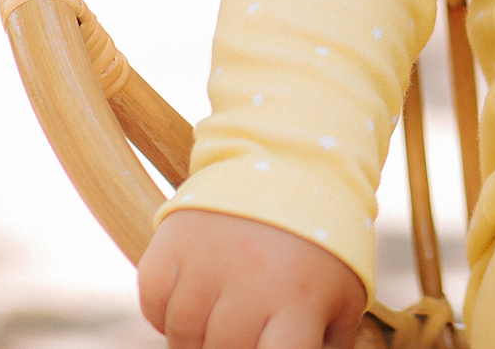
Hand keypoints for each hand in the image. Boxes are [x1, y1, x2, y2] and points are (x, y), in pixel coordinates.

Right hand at [139, 209, 370, 348]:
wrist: (290, 164)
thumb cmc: (320, 244)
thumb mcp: (342, 294)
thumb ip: (328, 344)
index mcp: (299, 300)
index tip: (266, 345)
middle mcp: (251, 282)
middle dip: (232, 348)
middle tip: (244, 332)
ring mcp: (207, 260)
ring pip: (182, 336)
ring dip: (195, 338)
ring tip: (219, 321)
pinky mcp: (172, 241)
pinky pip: (152, 302)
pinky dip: (163, 312)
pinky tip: (192, 300)